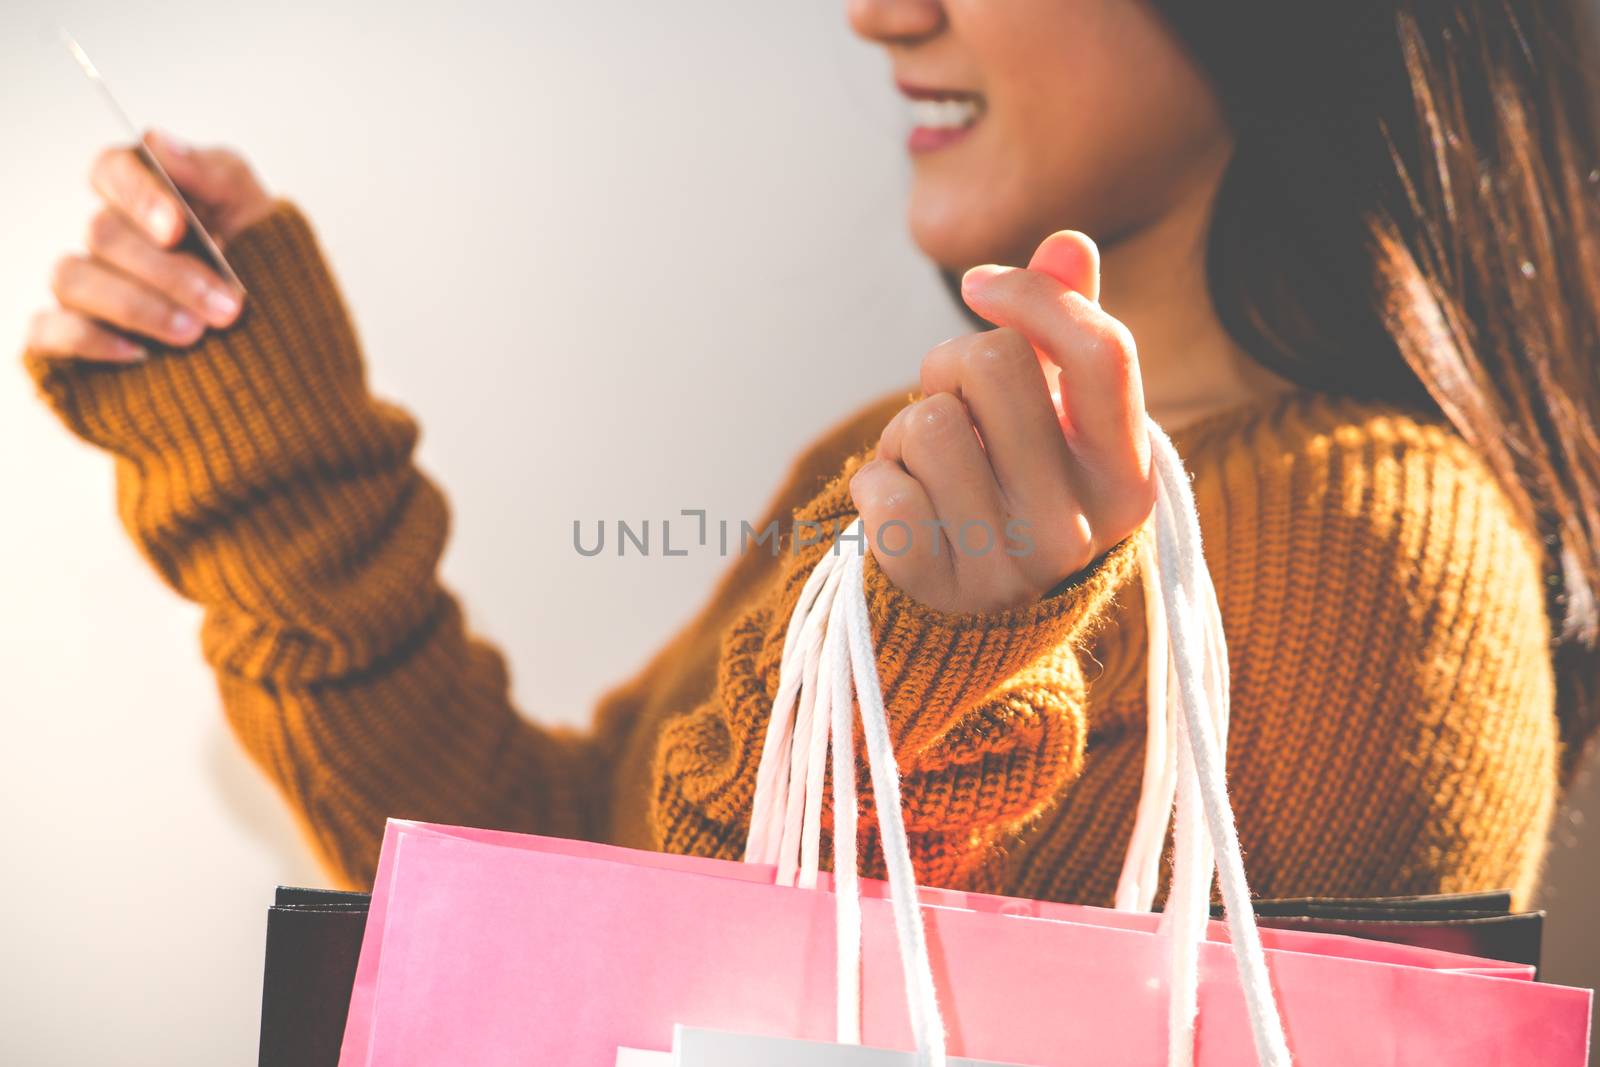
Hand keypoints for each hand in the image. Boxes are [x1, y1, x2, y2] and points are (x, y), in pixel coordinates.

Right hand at [25, 130, 272, 362]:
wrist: (276, 337)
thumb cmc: (257, 261)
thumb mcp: (255, 214)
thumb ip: (214, 173)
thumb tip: (158, 143)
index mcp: (142, 195)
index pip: (111, 169)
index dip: (138, 195)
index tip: (177, 228)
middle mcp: (106, 237)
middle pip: (103, 233)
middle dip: (169, 272)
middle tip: (226, 307)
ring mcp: (85, 286)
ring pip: (74, 279)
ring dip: (137, 307)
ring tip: (195, 333)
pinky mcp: (69, 337)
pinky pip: (49, 332)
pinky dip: (88, 340)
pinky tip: (138, 354)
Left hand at [848, 231, 1154, 613]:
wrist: (967, 622)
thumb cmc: (1014, 494)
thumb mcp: (1057, 423)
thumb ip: (1067, 334)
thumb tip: (1068, 241)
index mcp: (1127, 481)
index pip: (1101, 352)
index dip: (1034, 296)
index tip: (981, 287)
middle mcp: (1077, 529)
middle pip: (993, 364)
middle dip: (950, 367)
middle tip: (953, 410)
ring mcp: (1006, 565)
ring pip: (927, 422)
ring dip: (907, 433)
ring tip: (928, 469)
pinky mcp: (932, 588)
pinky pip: (881, 485)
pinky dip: (875, 481)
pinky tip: (901, 509)